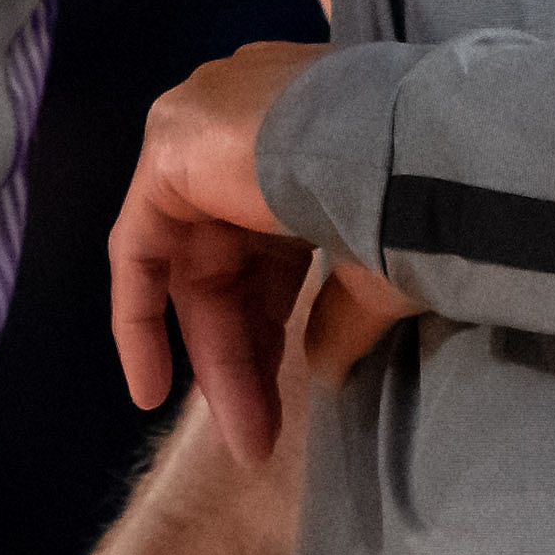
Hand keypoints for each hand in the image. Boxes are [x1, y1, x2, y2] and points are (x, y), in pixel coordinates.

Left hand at [110, 38, 364, 455]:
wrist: (402, 148)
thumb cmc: (413, 201)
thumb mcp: (381, 267)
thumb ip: (342, 312)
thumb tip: (324, 364)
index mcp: (309, 132)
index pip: (274, 244)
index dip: (275, 322)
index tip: (290, 385)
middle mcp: (250, 120)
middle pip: (232, 262)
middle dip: (249, 354)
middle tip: (263, 434)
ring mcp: (205, 124)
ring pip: (197, 263)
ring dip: (218, 353)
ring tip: (242, 433)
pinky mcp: (169, 147)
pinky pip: (140, 247)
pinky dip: (141, 317)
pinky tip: (152, 388)